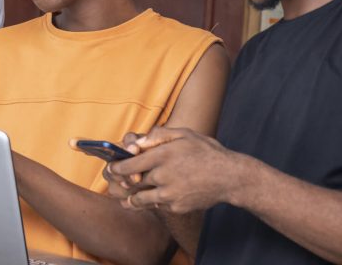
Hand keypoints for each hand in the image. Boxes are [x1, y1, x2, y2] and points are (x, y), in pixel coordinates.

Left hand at [110, 127, 245, 213]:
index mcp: (163, 155)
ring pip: (140, 199)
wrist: (229, 177)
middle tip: (116, 181)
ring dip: (132, 197)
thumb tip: (136, 142)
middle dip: (124, 182)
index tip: (111, 168)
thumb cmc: (205, 151)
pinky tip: (155, 196)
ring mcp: (169, 194)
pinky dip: (153, 201)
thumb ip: (157, 135)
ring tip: (126, 197)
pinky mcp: (176, 207)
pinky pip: (157, 205)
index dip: (116, 168)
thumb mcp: (184, 134)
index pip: (129, 165)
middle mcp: (163, 176)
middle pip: (132, 182)